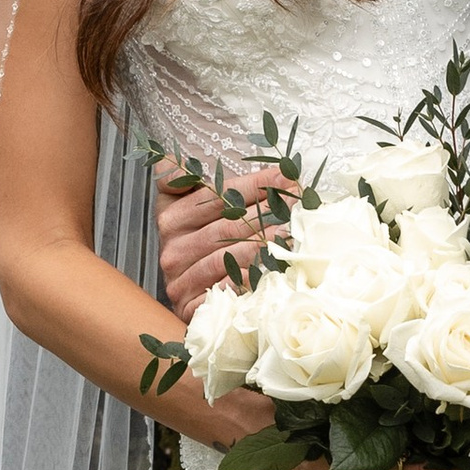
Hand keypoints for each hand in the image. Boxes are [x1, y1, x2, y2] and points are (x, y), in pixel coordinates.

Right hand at [154, 162, 283, 311]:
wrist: (188, 295)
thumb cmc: (198, 244)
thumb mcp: (186, 205)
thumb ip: (185, 180)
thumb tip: (188, 163)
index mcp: (171, 217)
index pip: (216, 195)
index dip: (253, 184)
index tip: (286, 177)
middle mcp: (172, 248)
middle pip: (226, 225)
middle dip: (266, 212)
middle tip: (298, 204)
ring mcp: (179, 280)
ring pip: (226, 256)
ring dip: (263, 244)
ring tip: (292, 233)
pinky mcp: (189, 306)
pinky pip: (225, 290)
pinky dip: (249, 278)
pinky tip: (271, 268)